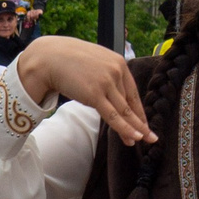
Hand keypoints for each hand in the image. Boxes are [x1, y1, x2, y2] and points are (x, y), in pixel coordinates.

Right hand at [18, 35, 154, 145]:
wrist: (49, 57)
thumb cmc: (67, 59)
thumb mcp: (94, 62)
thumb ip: (106, 73)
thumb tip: (109, 90)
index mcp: (119, 63)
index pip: (132, 91)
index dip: (138, 110)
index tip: (143, 122)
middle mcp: (116, 72)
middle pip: (129, 103)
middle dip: (138, 122)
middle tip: (149, 136)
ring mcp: (106, 83)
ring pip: (124, 111)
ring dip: (133, 128)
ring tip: (140, 140)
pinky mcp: (95, 94)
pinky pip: (113, 115)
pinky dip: (124, 127)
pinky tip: (133, 137)